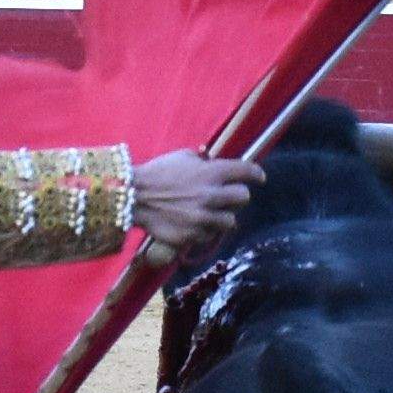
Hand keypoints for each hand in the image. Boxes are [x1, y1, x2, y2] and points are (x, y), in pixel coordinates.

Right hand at [127, 149, 257, 268]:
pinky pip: (208, 236)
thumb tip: (212, 160)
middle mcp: (212, 195)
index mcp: (212, 172)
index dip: (256, 174)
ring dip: (222, 217)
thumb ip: (202, 160)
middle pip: (243, 198)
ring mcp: (203, 218)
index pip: (246, 171)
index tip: (259, 178)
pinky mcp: (192, 236)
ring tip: (210, 214)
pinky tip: (193, 225)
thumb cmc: (156, 173)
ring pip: (230, 221)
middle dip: (237, 197)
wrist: (132, 196)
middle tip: (228, 197)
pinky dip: (204, 231)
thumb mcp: (181, 157)